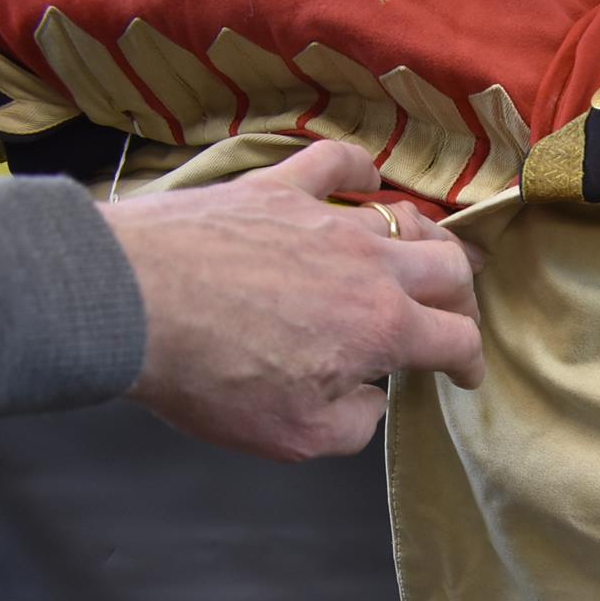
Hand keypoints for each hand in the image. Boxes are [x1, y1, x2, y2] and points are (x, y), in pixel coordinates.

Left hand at [99, 140, 486, 461]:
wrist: (129, 301)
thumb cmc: (210, 377)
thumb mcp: (294, 438)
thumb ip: (354, 426)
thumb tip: (370, 400)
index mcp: (384, 330)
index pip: (458, 341)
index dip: (469, 364)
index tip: (462, 376)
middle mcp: (371, 266)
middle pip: (450, 269)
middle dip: (462, 298)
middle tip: (450, 317)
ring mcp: (326, 218)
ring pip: (406, 216)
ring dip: (427, 238)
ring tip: (424, 255)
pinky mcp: (278, 188)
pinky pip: (335, 162)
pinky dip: (359, 169)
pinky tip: (363, 178)